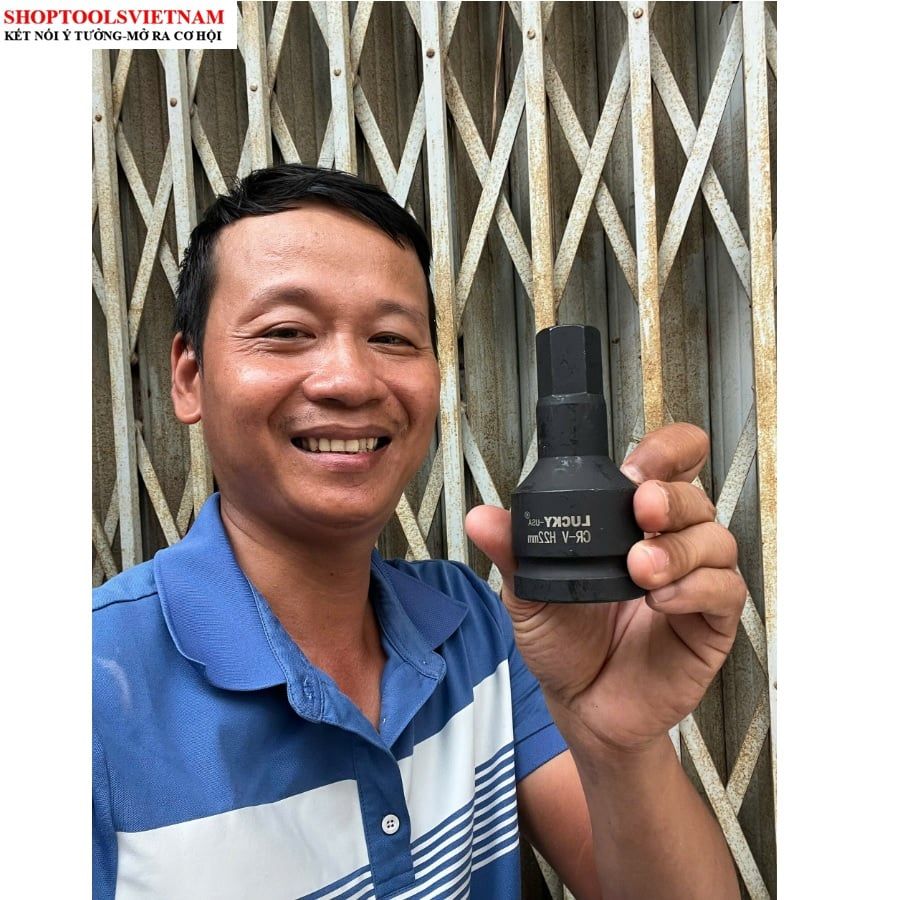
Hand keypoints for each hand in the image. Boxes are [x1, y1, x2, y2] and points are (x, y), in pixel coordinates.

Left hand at [465, 423, 745, 754]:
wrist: (580, 707)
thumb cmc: (563, 643)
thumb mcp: (530, 593)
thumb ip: (514, 553)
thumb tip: (483, 518)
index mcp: (627, 523)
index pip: (667, 467)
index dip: (666, 452)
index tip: (641, 463)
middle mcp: (667, 544)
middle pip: (693, 497)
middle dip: (670, 496)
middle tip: (641, 508)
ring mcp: (693, 581)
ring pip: (715, 539)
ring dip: (679, 547)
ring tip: (641, 568)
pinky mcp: (709, 623)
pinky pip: (724, 592)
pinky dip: (696, 588)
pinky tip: (661, 599)